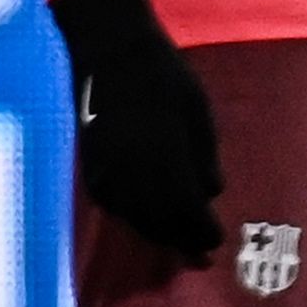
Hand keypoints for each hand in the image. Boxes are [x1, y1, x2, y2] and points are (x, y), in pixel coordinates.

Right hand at [49, 0, 223, 259]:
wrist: (110, 51)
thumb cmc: (165, 76)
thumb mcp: (198, 113)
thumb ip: (203, 156)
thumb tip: (211, 194)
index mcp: (166, 155)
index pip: (186, 208)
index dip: (201, 230)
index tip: (216, 243)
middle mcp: (132, 168)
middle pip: (157, 219)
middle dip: (180, 239)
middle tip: (200, 255)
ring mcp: (106, 167)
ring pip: (131, 215)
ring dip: (155, 233)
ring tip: (176, 243)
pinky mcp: (90, 162)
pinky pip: (111, 202)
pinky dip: (130, 217)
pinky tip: (143, 221)